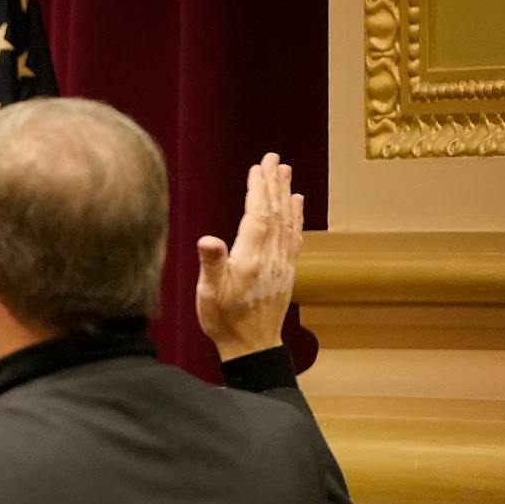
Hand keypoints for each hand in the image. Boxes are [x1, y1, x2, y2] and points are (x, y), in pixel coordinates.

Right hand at [195, 152, 303, 361]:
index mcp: (250, 259)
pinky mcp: (286, 271)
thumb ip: (211, 264)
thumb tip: (207, 239)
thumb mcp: (208, 294)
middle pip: (275, 212)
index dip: (258, 190)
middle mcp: (271, 257)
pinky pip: (294, 236)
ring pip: (287, 221)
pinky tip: (297, 202)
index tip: (258, 167)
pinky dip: (296, 216)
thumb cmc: (224, 320)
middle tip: (274, 158)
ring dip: (286, 193)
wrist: (251, 346)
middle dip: (274, 183)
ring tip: (285, 171)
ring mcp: (281, 263)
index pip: (257, 216)